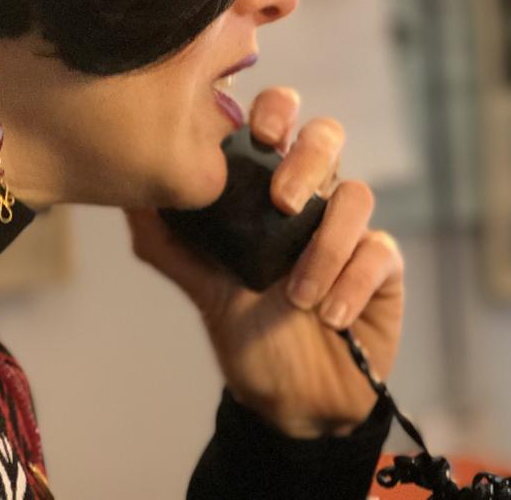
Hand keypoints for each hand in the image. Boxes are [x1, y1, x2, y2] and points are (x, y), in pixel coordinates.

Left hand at [125, 86, 404, 438]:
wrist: (289, 400)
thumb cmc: (246, 330)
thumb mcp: (200, 284)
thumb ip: (167, 238)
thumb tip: (127, 192)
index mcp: (269, 186)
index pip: (278, 120)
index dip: (275, 110)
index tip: (257, 135)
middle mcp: (314, 197)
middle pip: (327, 136)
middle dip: (308, 159)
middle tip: (283, 203)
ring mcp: (350, 229)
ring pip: (358, 194)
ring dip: (326, 244)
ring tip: (299, 296)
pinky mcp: (383, 266)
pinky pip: (380, 251)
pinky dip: (353, 282)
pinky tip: (331, 315)